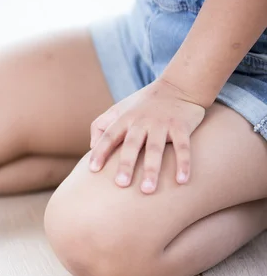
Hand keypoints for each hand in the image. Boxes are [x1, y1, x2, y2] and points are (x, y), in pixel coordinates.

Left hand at [88, 78, 206, 193]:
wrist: (179, 85)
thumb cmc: (143, 104)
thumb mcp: (119, 109)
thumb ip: (101, 125)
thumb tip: (91, 147)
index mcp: (125, 119)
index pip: (109, 136)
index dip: (100, 151)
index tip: (93, 170)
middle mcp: (142, 121)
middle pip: (132, 144)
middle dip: (126, 164)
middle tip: (121, 185)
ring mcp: (162, 123)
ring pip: (156, 148)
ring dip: (152, 169)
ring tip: (148, 190)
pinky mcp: (182, 126)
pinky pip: (183, 147)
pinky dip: (183, 163)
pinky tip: (182, 181)